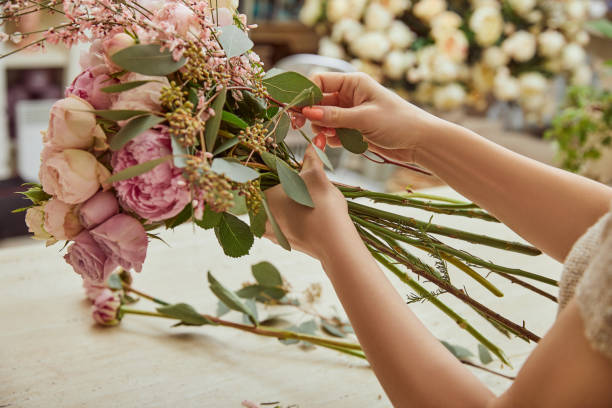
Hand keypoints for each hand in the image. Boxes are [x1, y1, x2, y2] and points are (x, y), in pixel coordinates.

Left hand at [263, 146, 350, 259]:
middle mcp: (260, 214)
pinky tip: (296, 216)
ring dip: (276, 204)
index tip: (276, 167)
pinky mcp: (280, 242)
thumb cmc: (323, 205)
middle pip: (262, 194)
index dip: (267, 169)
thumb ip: (313, 156)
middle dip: (273, 187)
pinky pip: (276, 226)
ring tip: (296, 198)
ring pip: (268, 210)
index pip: (257, 176)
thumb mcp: (317, 176)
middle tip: (291, 182)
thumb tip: (317, 137)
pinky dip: (283, 220)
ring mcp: (270, 231)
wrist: (334, 243)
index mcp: (263, 194)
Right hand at [301, 72, 442, 163]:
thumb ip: (334, 116)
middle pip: (317, 102)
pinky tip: (336, 145)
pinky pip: (333, 132)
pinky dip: (331, 139)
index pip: (319, 81)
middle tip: (297, 127)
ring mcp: (350, 113)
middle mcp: (349, 95)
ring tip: (325, 141)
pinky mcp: (353, 129)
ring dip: (321, 131)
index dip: (305, 94)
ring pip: (323, 120)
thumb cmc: (398, 122)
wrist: (420, 142)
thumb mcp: (364, 118)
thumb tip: (307, 113)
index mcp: (353, 83)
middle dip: (310, 116)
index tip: (295, 110)